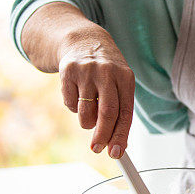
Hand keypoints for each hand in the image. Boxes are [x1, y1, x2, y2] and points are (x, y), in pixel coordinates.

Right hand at [58, 32, 134, 158]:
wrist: (84, 41)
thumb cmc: (107, 71)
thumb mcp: (120, 83)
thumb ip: (120, 111)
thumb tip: (117, 145)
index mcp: (126, 77)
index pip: (125, 112)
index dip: (121, 135)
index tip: (116, 152)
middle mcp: (107, 72)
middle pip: (107, 113)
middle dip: (102, 136)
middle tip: (98, 149)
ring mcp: (87, 71)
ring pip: (85, 113)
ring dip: (87, 122)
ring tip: (90, 112)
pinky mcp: (68, 71)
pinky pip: (70, 104)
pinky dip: (74, 108)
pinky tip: (78, 93)